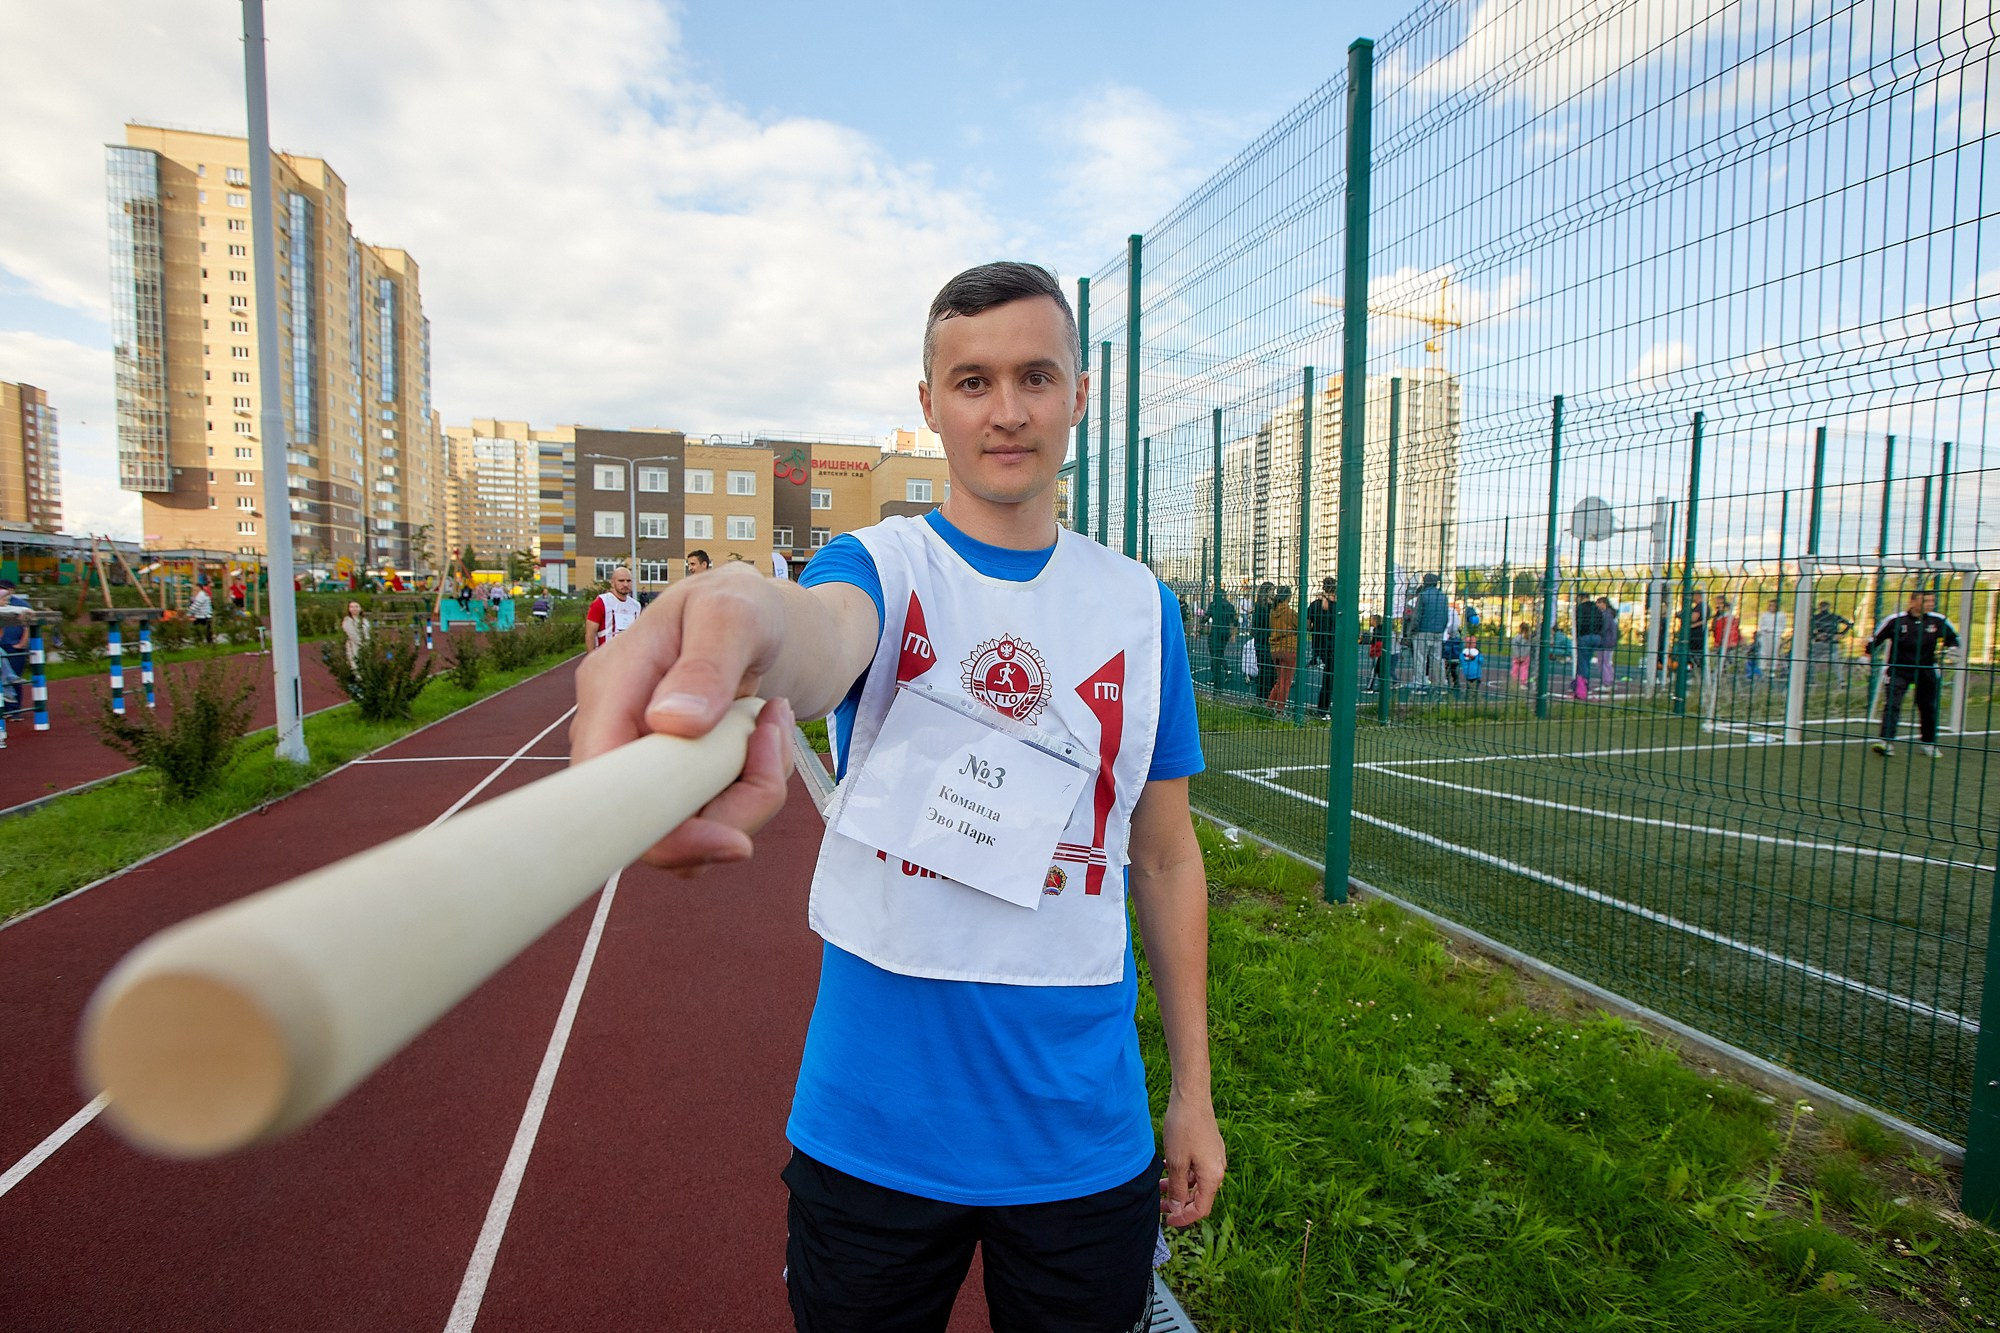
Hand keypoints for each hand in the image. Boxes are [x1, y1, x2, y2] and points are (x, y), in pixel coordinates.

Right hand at [570, 565, 796, 872]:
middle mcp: (616, 735)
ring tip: (773, 721)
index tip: (735, 839)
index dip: (661, 832)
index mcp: (610, 689)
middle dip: (735, 806)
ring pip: (695, 828)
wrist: (762, 620)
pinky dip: (755, 788)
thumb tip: (670, 724)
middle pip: (658, 826)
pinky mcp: (676, 782)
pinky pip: (716, 816)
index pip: (604, 790)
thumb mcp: (732, 613)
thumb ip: (706, 664)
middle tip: (773, 738)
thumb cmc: (739, 605)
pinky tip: (766, 736)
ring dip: (754, 789)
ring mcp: (644, 764)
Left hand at [1159, 1089, 1225, 1227]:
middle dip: (1179, 1204)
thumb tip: (1178, 1209)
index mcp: (1212, 1177)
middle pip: (1200, 1197)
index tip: (1167, 1221)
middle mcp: (1218, 1169)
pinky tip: (1167, 1169)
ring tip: (1158, 1186)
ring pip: (1197, 1182)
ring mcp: (1214, 1158)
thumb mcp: (1176, 1162)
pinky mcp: (1209, 1148)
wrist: (1191, 1097)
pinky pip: (1197, 1169)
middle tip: (1159, 1205)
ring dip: (1179, 1187)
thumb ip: (1178, 1189)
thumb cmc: (1183, 1128)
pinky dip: (1183, 1174)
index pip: (1201, 1209)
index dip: (1184, 1218)